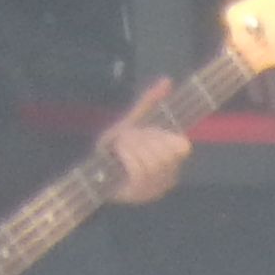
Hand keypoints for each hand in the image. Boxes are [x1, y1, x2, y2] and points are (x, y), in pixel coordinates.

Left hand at [95, 84, 188, 202]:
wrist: (92, 173)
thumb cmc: (116, 148)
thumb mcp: (133, 122)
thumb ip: (149, 102)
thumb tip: (167, 80)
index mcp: (172, 160)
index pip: (182, 147)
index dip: (162, 135)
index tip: (145, 131)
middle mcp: (169, 176)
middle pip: (166, 152)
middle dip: (143, 138)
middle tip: (127, 136)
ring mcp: (155, 188)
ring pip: (153, 160)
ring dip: (132, 147)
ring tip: (121, 144)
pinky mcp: (139, 194)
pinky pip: (139, 170)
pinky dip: (127, 156)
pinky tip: (118, 154)